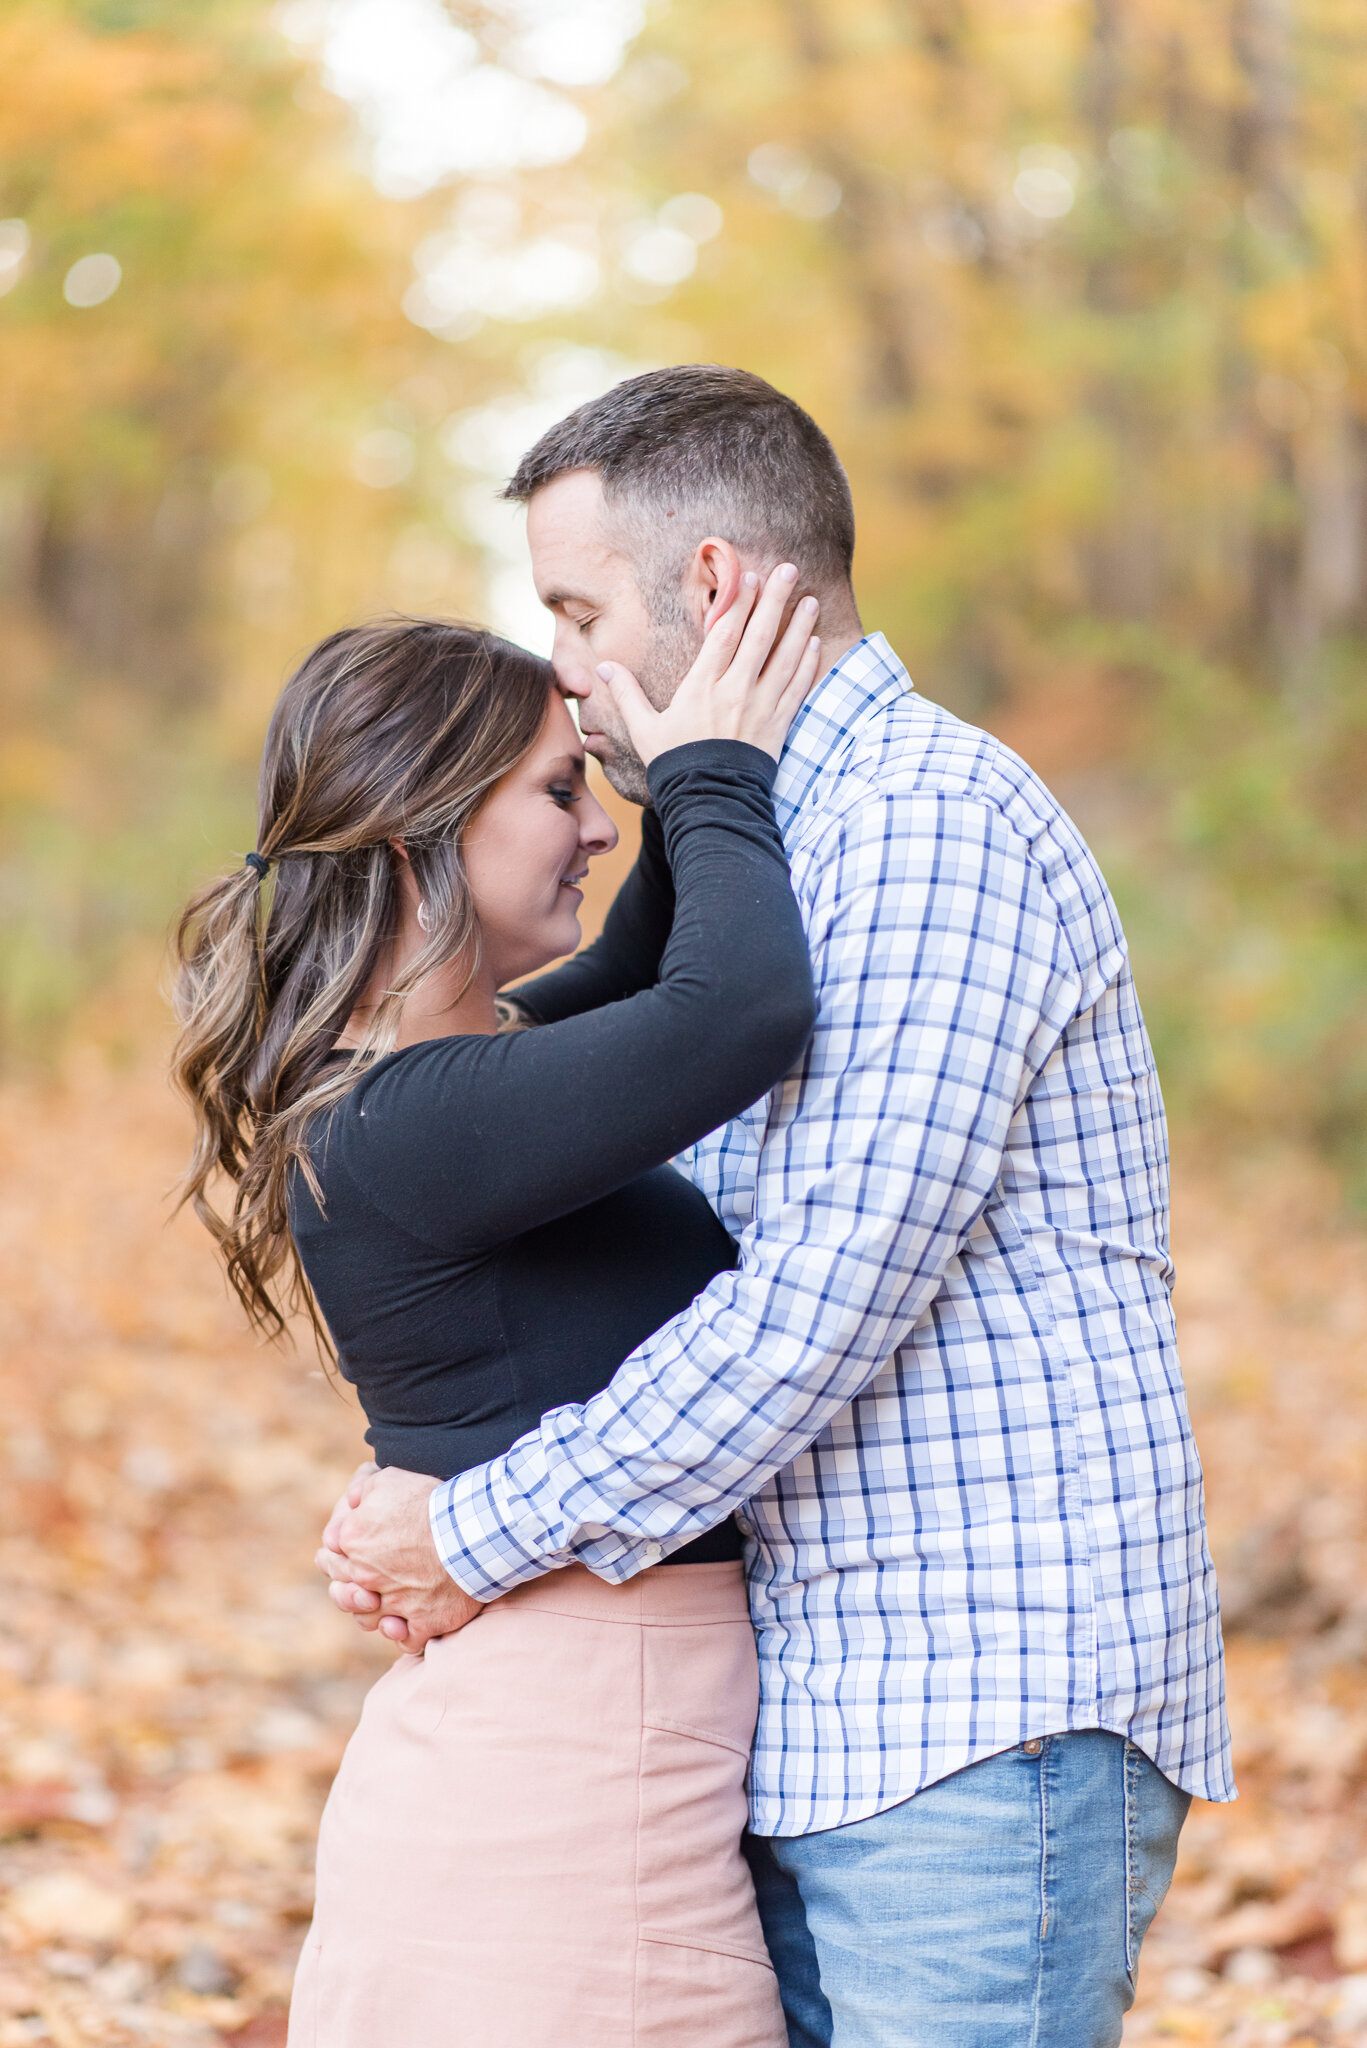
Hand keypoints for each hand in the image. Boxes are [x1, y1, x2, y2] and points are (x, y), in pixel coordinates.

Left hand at [315, 1465, 483, 1652]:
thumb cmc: (431, 1502)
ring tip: (382, 1604)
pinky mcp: (425, 1622)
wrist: (473, 1529)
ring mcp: (395, 1604)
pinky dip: (403, 1635)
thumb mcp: (389, 1478)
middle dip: (347, 1588)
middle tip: (359, 1584)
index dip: (334, 1554)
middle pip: (343, 1593)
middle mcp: (366, 1577)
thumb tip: (350, 1500)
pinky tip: (404, 1625)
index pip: (328, 1556)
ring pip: (370, 1621)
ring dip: (373, 1614)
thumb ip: (362, 1489)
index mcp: (352, 1541)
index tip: (342, 1553)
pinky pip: (406, 1641)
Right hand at [594, 563, 820, 767]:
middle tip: (790, 570)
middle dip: (775, 600)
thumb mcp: (644, 730)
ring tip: (810, 600)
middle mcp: (736, 691)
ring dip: (800, 627)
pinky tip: (815, 644)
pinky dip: (808, 665)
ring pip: (785, 658)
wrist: (710, 802)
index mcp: (702, 687)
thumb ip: (627, 695)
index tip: (750, 576)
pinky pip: (798, 688)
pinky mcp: (778, 726)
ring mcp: (761, 707)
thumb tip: (605, 667)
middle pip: (760, 636)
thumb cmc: (675, 765)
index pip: (725, 634)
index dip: (739, 602)